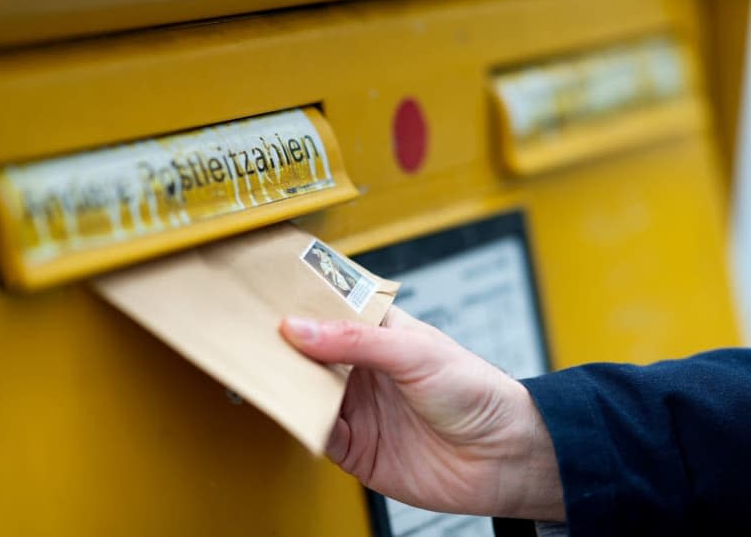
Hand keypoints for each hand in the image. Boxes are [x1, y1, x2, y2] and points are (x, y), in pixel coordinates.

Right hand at [280, 308, 563, 520]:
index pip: (330, 312)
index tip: (264, 294)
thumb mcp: (417, 352)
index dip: (300, 303)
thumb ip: (357, 341)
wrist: (505, 457)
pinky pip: (317, 433)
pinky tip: (289, 410)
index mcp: (381, 334)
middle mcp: (365, 369)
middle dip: (281, 344)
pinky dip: (300, 424)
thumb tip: (300, 327)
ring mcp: (359, 408)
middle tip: (246, 333)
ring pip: (307, 392)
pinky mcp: (357, 448)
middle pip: (310, 353)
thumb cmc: (478, 392)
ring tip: (256, 369)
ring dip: (285, 384)